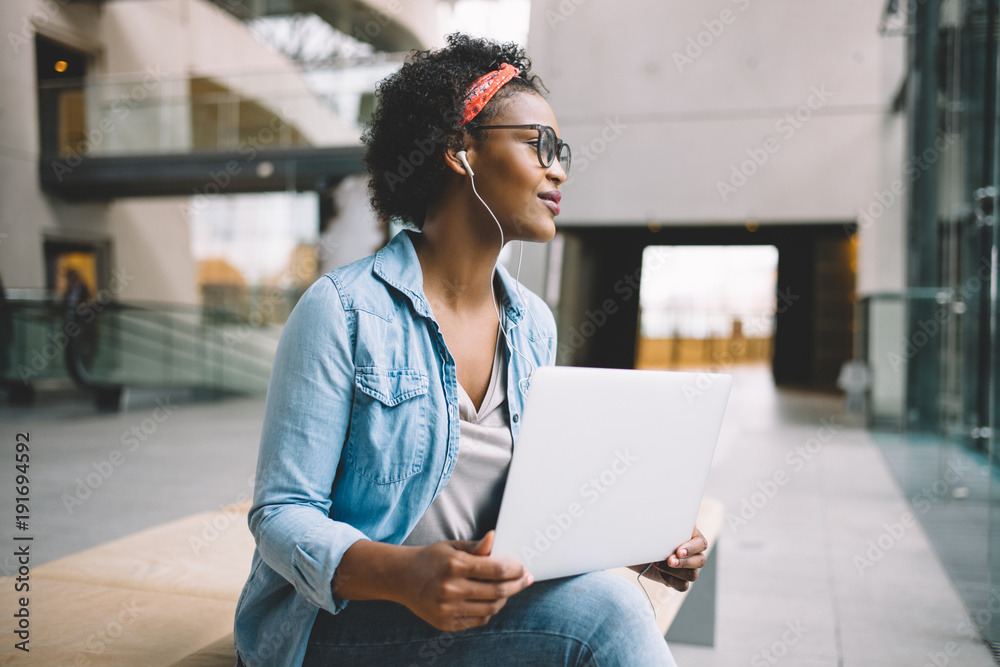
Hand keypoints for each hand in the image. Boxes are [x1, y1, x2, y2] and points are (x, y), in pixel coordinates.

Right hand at [400, 530, 533, 631]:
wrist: (400, 578)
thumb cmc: (431, 558)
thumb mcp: (452, 547)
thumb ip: (476, 547)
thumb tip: (495, 537)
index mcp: (453, 565)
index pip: (495, 570)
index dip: (514, 570)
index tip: (523, 568)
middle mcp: (450, 588)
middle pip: (496, 591)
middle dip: (516, 585)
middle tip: (526, 580)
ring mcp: (447, 609)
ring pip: (490, 609)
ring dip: (504, 599)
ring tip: (509, 590)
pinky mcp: (445, 623)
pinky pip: (478, 620)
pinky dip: (489, 611)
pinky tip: (492, 601)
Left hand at [629, 526, 707, 591]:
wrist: (637, 550)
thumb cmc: (649, 536)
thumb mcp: (657, 529)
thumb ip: (669, 527)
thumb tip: (683, 524)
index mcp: (692, 538)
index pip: (701, 544)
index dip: (692, 548)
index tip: (678, 551)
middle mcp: (693, 554)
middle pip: (700, 561)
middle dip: (683, 562)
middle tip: (669, 560)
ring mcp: (688, 568)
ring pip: (693, 575)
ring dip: (675, 571)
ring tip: (658, 564)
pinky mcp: (679, 580)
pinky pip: (683, 586)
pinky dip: (672, 581)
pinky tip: (661, 573)